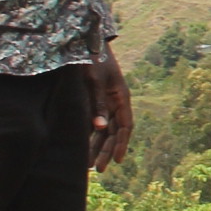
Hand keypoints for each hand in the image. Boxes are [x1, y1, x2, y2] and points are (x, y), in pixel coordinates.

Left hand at [85, 48, 133, 171]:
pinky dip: (90, 136)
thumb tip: (99, 128)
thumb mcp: (95, 81)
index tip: (118, 160)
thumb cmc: (93, 59)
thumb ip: (97, 104)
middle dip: (107, 151)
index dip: (122, 144)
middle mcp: (116, 102)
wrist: (87, 42)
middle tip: (99, 169)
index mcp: (121, 97)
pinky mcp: (95, 100)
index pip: (125, 126)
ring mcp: (106, 102)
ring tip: (89, 164)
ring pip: (104, 130)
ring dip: (98, 147)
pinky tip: (84, 147)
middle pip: (114, 132)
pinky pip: (95, 122)